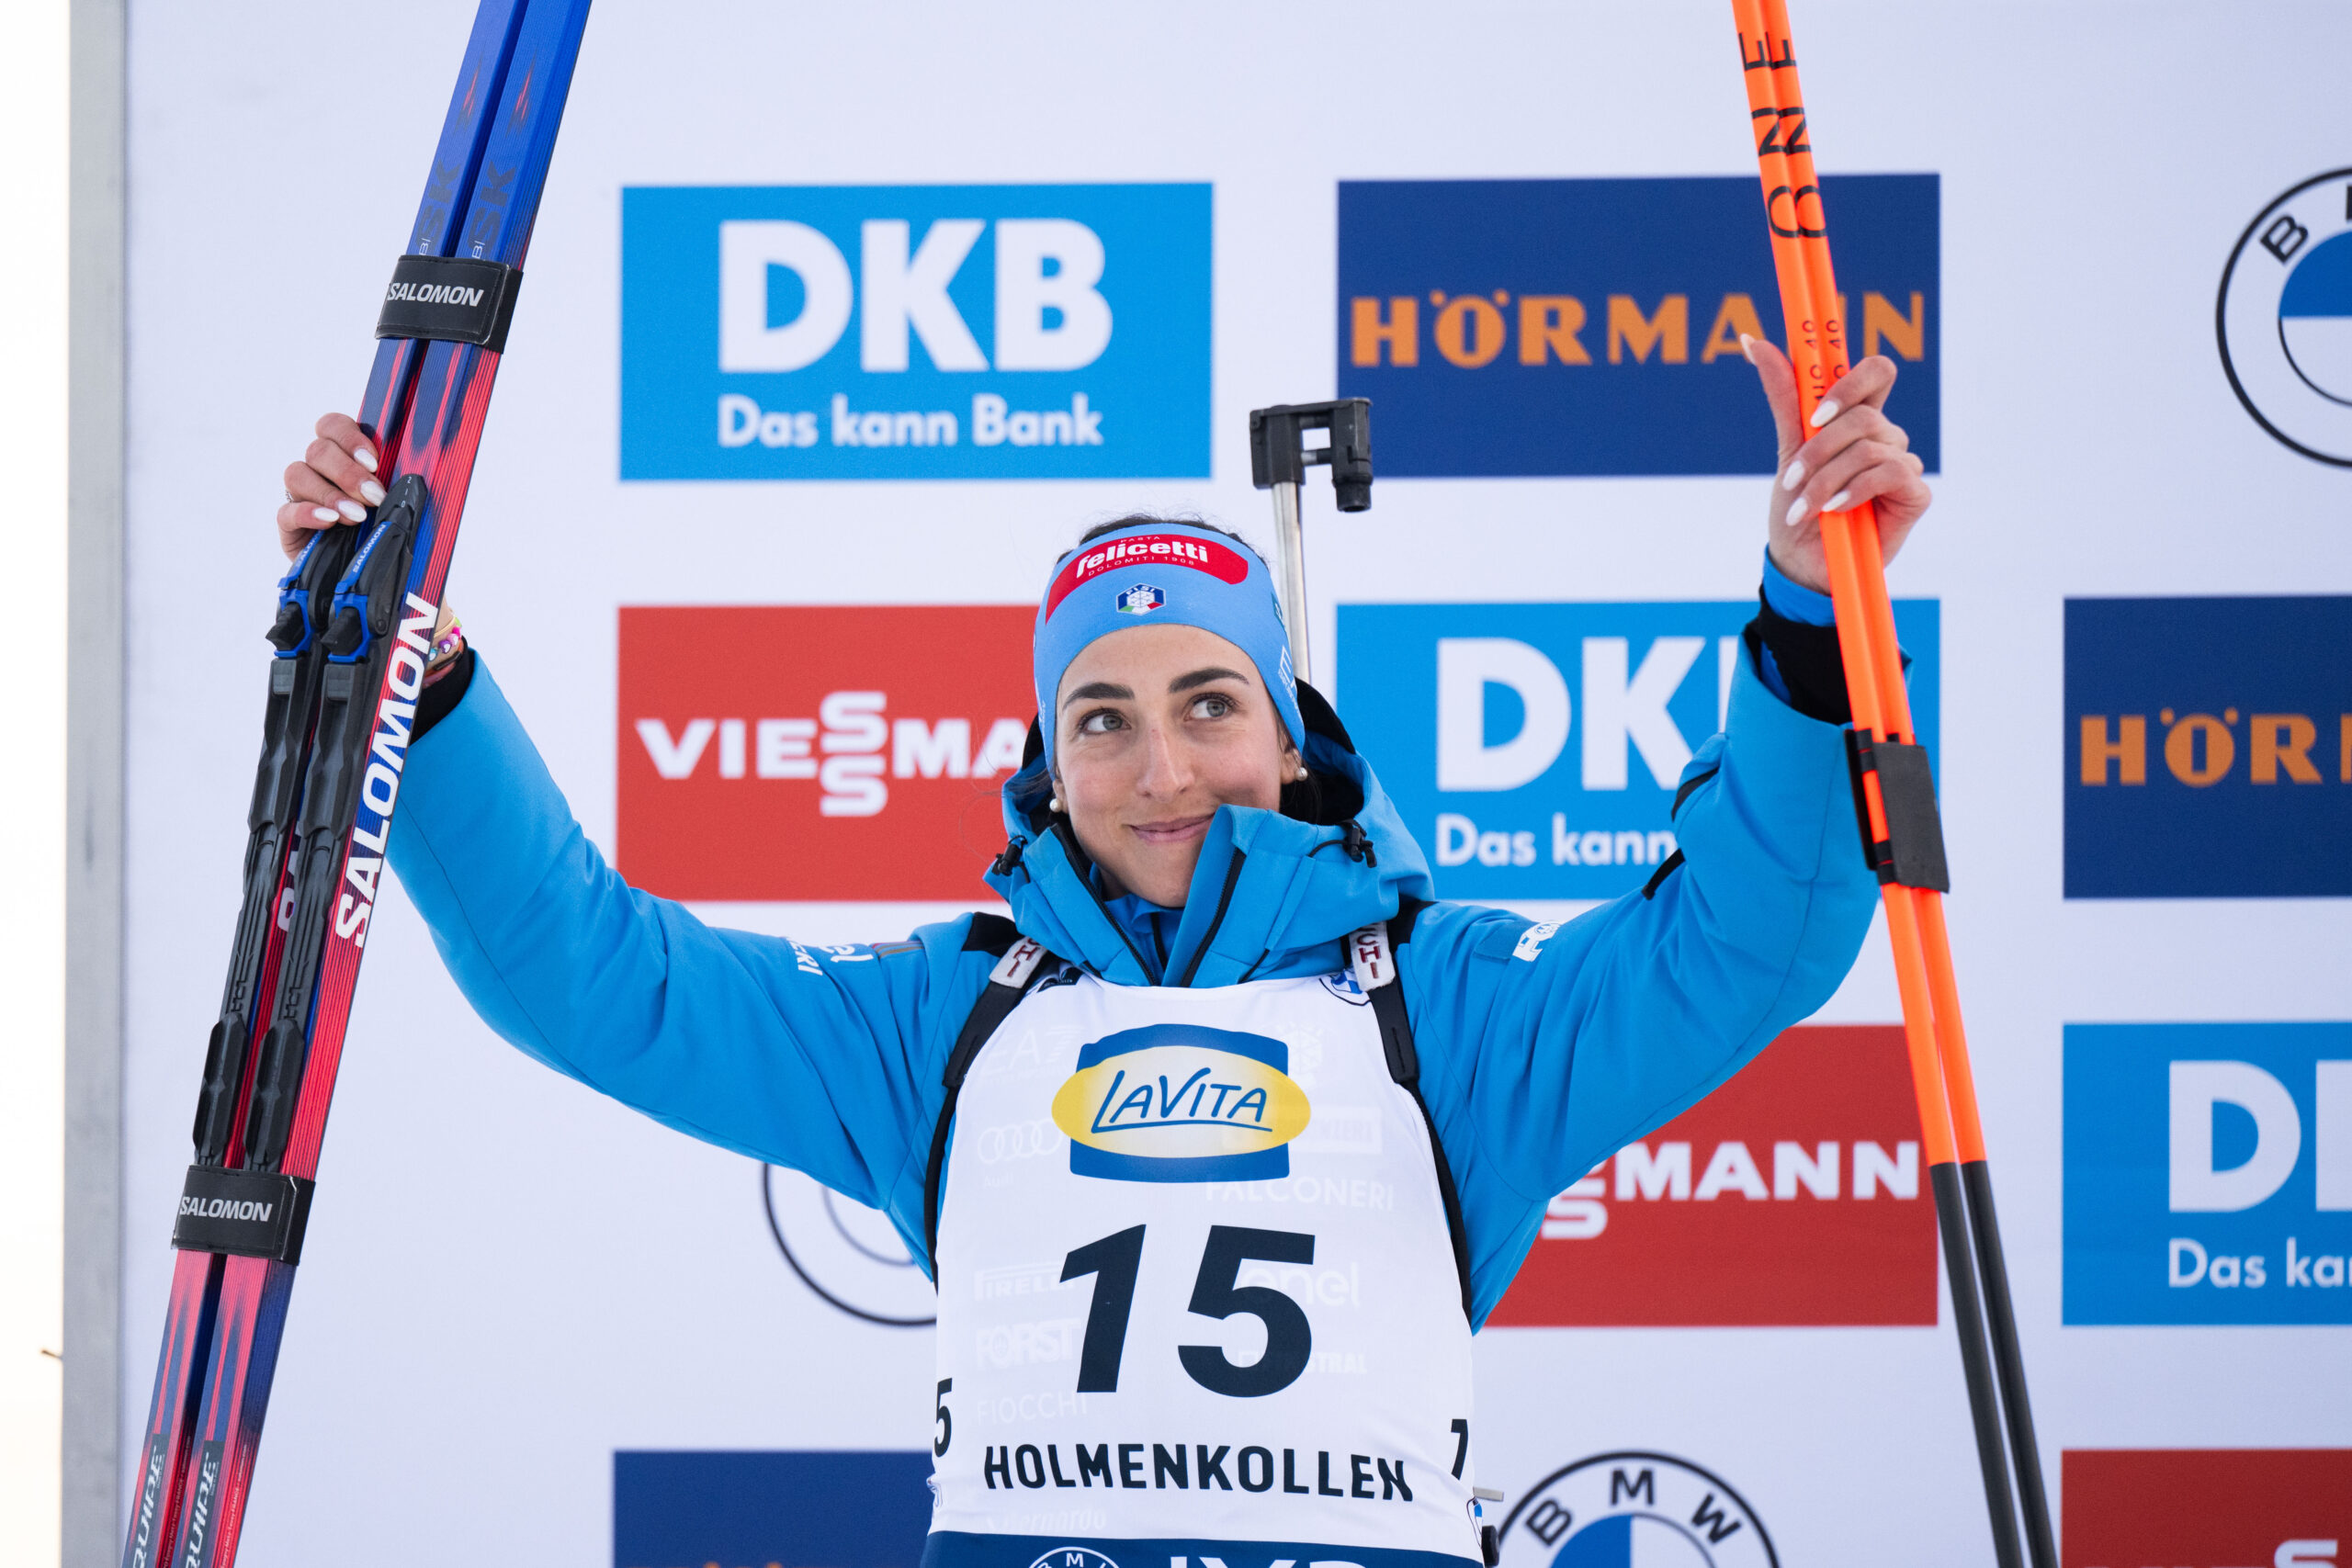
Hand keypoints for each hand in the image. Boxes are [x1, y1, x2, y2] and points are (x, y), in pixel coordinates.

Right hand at [277, 413, 384, 560]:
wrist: (370, 570)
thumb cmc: (385, 529)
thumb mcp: (396, 503)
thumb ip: (397, 484)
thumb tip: (413, 478)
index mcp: (343, 454)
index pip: (332, 425)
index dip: (350, 437)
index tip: (374, 462)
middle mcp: (318, 469)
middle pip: (318, 450)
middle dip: (348, 472)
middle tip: (374, 495)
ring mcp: (300, 494)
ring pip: (297, 473)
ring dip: (331, 493)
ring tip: (357, 516)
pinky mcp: (288, 523)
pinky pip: (287, 510)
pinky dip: (308, 513)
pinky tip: (329, 522)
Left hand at [1744, 336, 1930, 594]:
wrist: (1800, 561)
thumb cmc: (1797, 506)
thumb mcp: (1788, 448)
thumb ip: (1785, 396)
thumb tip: (1753, 340)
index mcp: (1858, 418)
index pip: (1876, 373)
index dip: (1850, 383)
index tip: (1815, 414)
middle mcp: (1885, 436)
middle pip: (1866, 414)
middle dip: (1821, 448)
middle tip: (1793, 478)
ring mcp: (1903, 464)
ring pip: (1870, 446)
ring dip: (1827, 478)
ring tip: (1805, 507)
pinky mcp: (1914, 495)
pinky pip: (1890, 473)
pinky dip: (1854, 491)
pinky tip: (1834, 510)